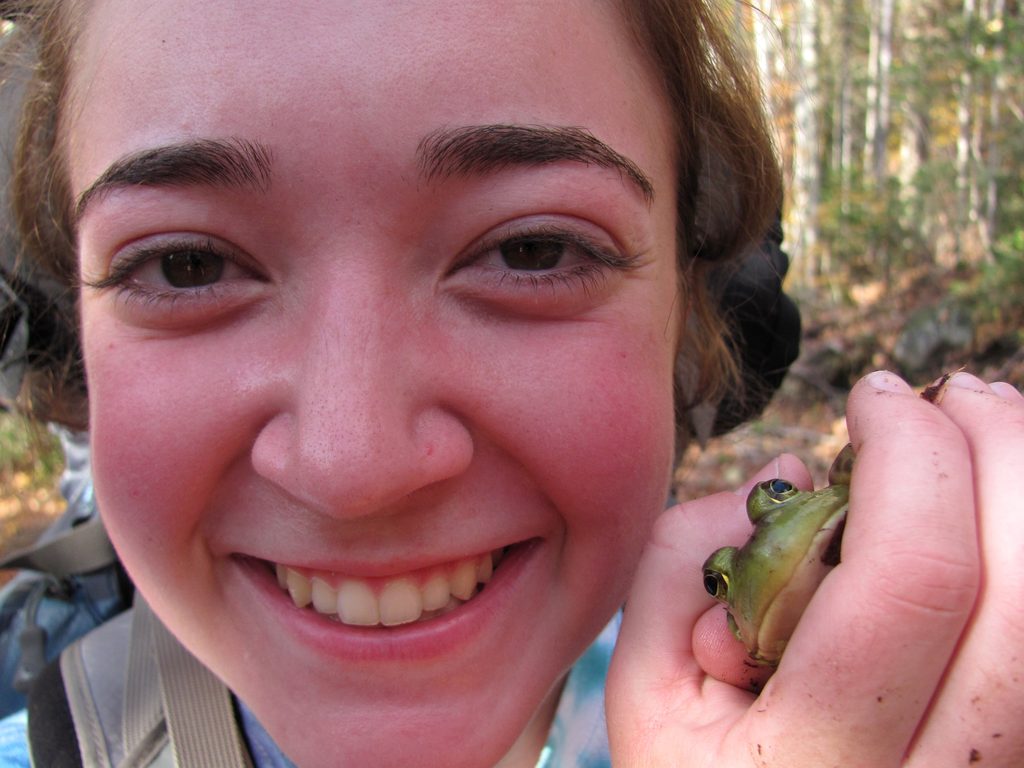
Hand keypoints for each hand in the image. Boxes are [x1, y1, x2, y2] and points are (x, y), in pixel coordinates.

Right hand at [607, 371, 1023, 766]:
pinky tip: (999, 507)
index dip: (911, 455)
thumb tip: (801, 477)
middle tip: (957, 395)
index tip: (871, 398)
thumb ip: (686, 560)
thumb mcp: (645, 686)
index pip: (911, 580)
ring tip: (991, 426)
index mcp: (816, 765)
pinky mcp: (1010, 756)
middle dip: (1003, 453)